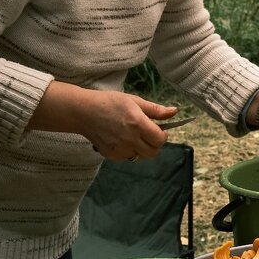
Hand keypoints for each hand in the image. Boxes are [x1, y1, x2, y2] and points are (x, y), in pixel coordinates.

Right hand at [30, 81, 179, 162]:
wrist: (83, 111)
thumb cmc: (109, 102)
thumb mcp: (134, 101)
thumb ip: (155, 110)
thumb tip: (174, 112)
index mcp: (137, 124)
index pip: (160, 139)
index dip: (162, 135)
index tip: (157, 129)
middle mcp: (130, 139)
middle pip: (153, 152)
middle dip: (154, 144)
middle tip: (147, 133)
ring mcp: (120, 149)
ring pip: (140, 156)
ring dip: (141, 148)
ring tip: (131, 135)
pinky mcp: (111, 155)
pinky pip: (127, 158)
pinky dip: (129, 151)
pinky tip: (121, 139)